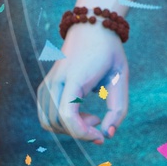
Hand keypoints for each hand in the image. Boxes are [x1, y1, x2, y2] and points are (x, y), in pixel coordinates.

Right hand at [37, 21, 128, 143]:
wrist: (91, 29)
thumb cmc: (110, 53)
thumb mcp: (121, 78)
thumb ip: (118, 109)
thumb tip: (107, 135)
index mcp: (75, 77)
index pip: (67, 115)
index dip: (83, 133)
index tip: (100, 136)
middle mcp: (56, 81)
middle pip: (58, 122)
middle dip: (80, 132)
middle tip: (100, 122)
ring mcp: (47, 84)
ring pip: (48, 121)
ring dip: (70, 129)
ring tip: (90, 118)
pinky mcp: (44, 87)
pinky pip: (45, 115)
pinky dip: (60, 123)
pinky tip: (79, 114)